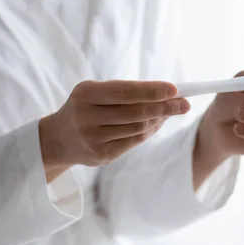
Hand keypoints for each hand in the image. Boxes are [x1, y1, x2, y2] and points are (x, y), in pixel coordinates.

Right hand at [39, 80, 189, 181]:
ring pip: (137, 128)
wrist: (58, 139)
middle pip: (135, 112)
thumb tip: (167, 94)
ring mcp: (92, 139)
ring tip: (171, 111)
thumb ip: (126, 92)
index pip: (125, 92)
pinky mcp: (101, 155)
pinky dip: (150, 131)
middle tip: (185, 104)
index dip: (152, 91)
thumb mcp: (96, 93)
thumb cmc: (86, 107)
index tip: (175, 89)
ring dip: (159, 119)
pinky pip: (134, 141)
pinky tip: (157, 123)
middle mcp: (86, 117)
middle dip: (164, 107)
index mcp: (85, 94)